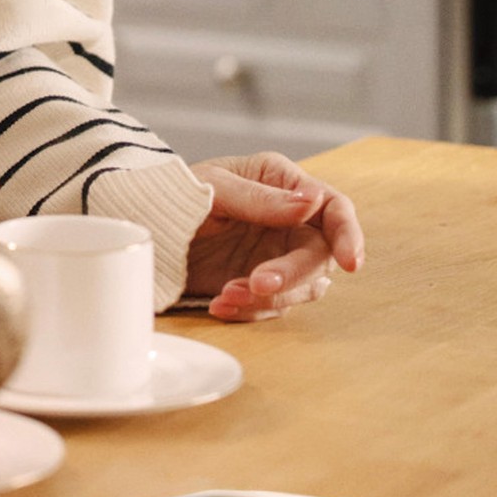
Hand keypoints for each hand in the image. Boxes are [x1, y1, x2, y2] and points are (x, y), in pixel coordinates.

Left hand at [186, 152, 363, 320]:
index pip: (333, 209)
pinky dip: (247, 311)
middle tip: (258, 283)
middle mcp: (288, 223)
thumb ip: (261, 199)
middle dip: (291, 274)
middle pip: (318, 257)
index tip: (351, 261)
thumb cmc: (177, 194)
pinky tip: (219, 305)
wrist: (146, 227)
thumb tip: (312, 203)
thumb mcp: (214, 189)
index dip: (348, 235)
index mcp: (284, 185)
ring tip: (225, 295)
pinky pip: (267, 306)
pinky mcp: (255, 286)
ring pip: (298, 288)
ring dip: (267, 297)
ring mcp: (274, 257)